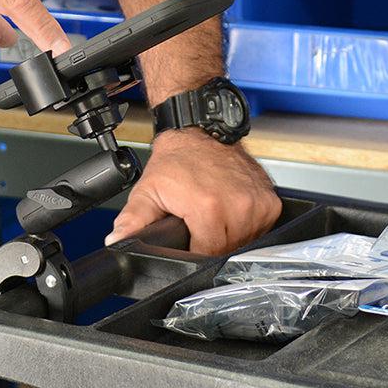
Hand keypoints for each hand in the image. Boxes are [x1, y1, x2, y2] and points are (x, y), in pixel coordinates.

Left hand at [105, 129, 281, 254]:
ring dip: (232, 235)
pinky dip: (247, 224)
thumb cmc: (176, 160)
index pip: (207, 255)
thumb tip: (117, 243)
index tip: (189, 237)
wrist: (199, 131)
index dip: (195, 253)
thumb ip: (132, 222)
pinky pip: (262, 227)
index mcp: (209, 209)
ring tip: (215, 214)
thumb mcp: (147, 192)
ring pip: (246, 241)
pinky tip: (232, 209)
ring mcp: (258, 203)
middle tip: (199, 222)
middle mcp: (239, 207)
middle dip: (212, 242)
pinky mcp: (271, 199)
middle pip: (228, 250)